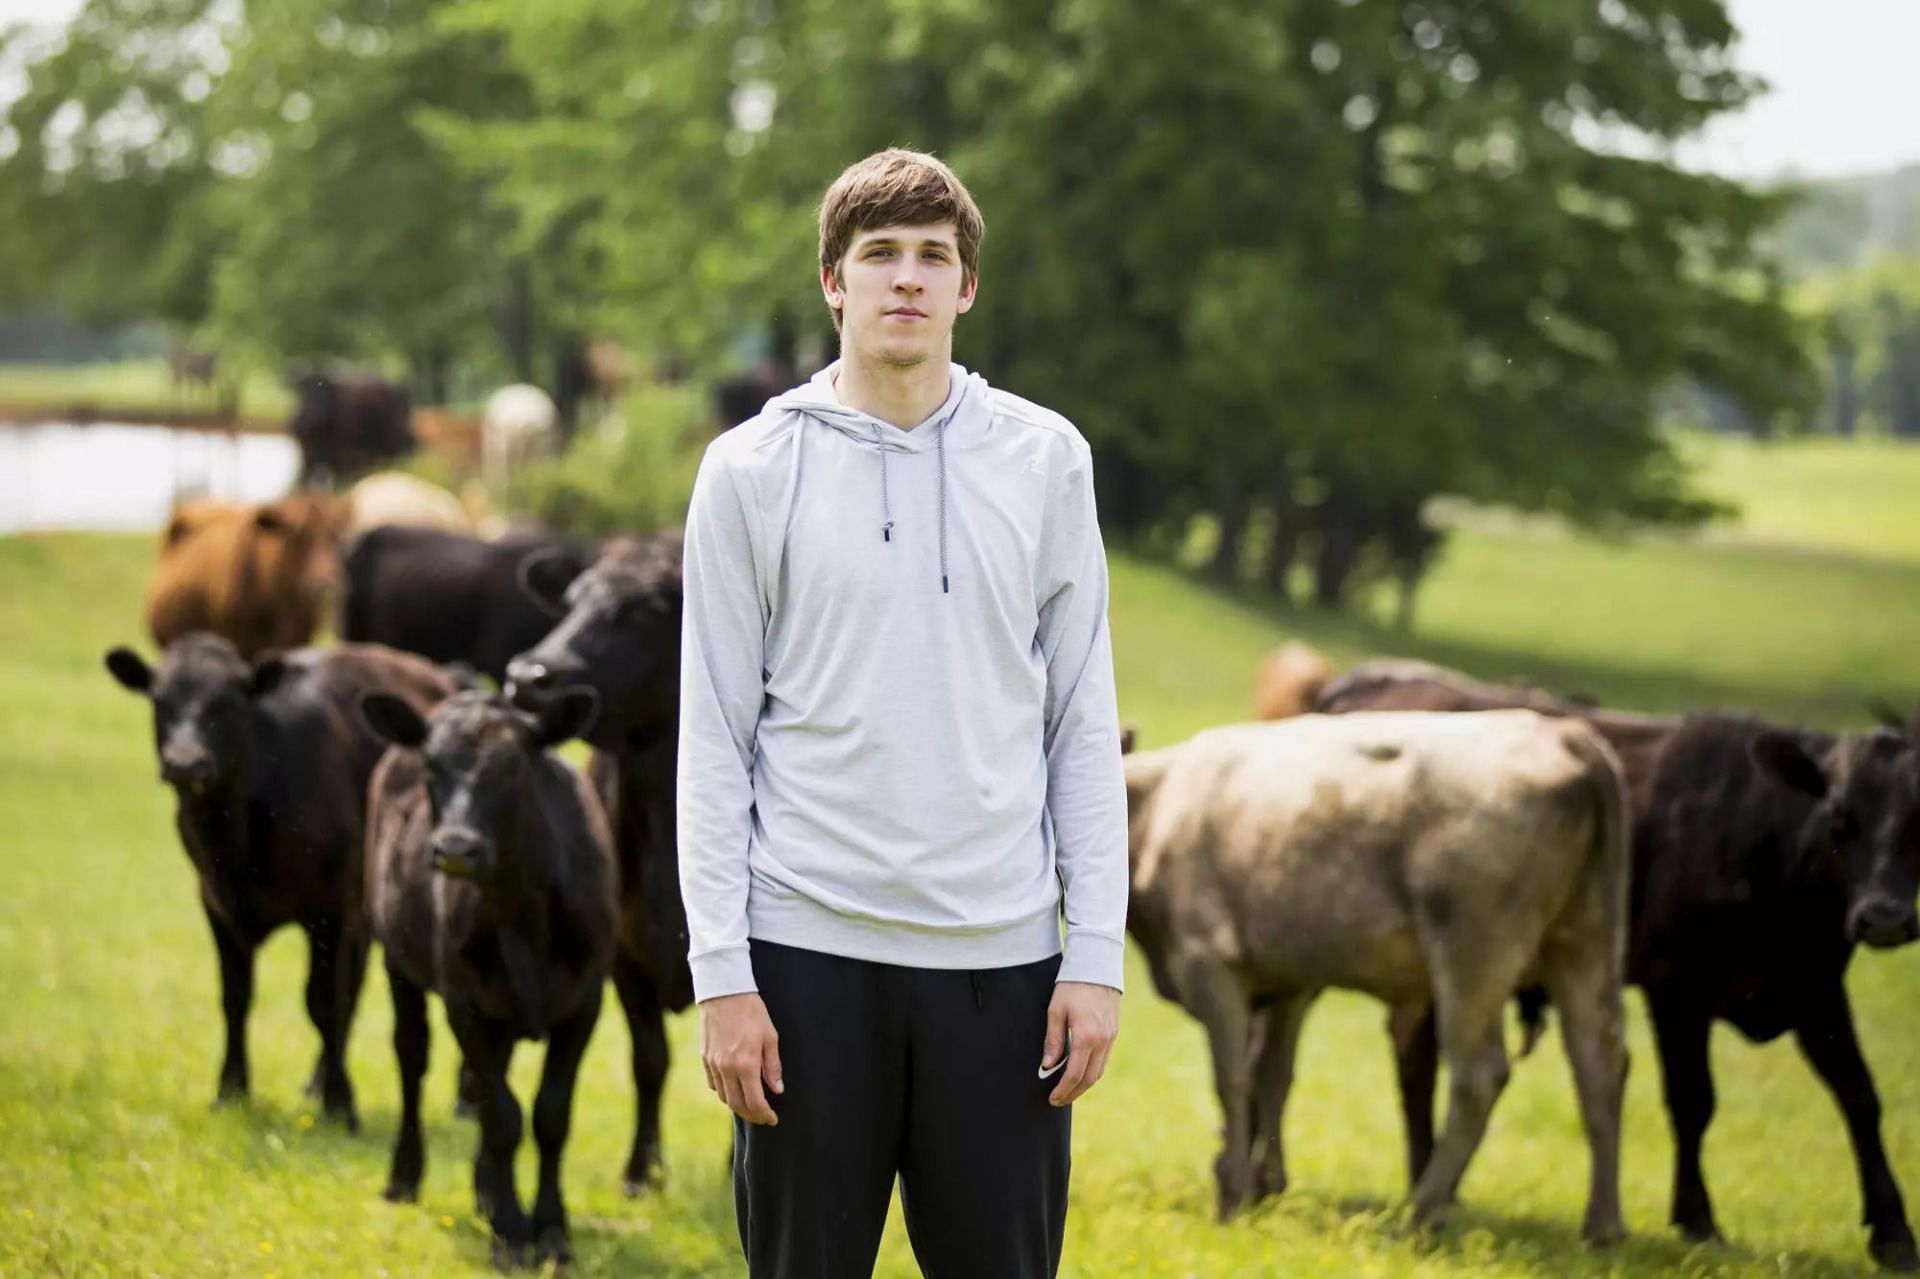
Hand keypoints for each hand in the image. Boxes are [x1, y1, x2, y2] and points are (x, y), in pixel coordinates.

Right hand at [700, 992, 782, 1124]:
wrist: (724, 992)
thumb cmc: (751, 1012)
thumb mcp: (770, 1036)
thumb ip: (773, 1066)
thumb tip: (777, 1089)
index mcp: (745, 1064)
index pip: (754, 1101)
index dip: (764, 1114)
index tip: (772, 1119)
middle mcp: (726, 1068)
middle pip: (737, 1104)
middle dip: (751, 1115)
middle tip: (763, 1117)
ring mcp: (713, 1064)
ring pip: (723, 1097)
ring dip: (737, 1105)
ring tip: (751, 1105)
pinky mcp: (704, 1058)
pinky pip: (713, 1084)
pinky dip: (724, 1092)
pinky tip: (734, 1088)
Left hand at [1043, 980, 1119, 1105]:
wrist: (1098, 966)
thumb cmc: (1072, 986)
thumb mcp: (1055, 1010)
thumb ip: (1053, 1040)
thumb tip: (1047, 1066)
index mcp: (1086, 1036)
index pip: (1074, 1074)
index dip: (1062, 1090)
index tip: (1052, 1098)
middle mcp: (1102, 1041)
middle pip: (1088, 1079)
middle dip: (1072, 1093)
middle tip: (1058, 1100)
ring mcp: (1111, 1038)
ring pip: (1098, 1072)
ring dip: (1083, 1085)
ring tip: (1067, 1090)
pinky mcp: (1114, 1033)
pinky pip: (1104, 1061)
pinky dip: (1092, 1072)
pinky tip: (1080, 1073)